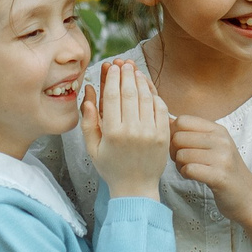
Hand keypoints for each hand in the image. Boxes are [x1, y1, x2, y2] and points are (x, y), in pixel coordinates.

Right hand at [82, 59, 170, 198]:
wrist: (136, 188)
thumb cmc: (111, 168)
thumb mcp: (92, 148)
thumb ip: (88, 122)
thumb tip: (88, 95)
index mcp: (113, 133)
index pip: (112, 97)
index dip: (112, 79)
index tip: (112, 67)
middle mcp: (132, 131)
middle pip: (129, 93)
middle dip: (126, 75)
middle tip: (124, 63)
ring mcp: (150, 132)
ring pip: (146, 98)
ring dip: (140, 81)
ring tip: (135, 71)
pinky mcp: (163, 135)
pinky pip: (160, 108)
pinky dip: (154, 95)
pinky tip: (147, 87)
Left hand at [170, 115, 251, 221]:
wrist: (247, 195)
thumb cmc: (225, 169)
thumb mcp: (214, 145)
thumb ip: (193, 132)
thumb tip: (166, 119)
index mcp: (218, 130)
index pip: (183, 120)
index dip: (173, 133)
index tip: (179, 145)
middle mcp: (221, 140)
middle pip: (178, 137)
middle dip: (174, 151)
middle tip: (182, 160)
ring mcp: (222, 158)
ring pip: (182, 154)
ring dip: (179, 165)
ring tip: (189, 169)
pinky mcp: (219, 176)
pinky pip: (188, 169)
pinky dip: (185, 174)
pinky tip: (192, 177)